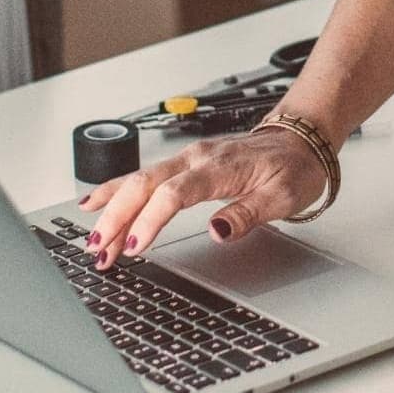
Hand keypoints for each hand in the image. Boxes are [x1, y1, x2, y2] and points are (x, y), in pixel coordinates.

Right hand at [76, 126, 330, 269]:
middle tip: (99, 251)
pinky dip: (116, 190)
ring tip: (92, 240)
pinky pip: (143, 176)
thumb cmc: (293, 168)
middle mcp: (196, 158)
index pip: (174, 193)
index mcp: (219, 167)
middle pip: (145, 185)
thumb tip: (217, 230)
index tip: (135, 247)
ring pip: (138, 180)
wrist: (300, 141)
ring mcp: (187, 159)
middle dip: (117, 218)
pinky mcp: (183, 164)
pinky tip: (95, 203)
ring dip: (113, 210)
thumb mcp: (282, 197)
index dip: (151, 220)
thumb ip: (248, 214)